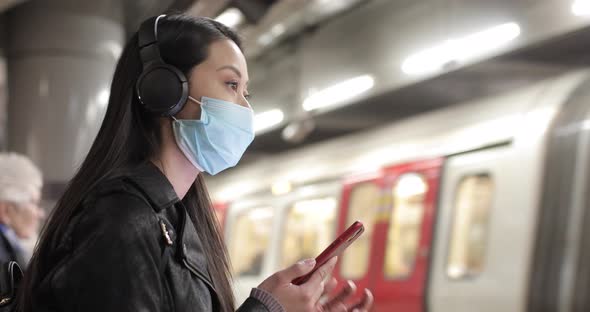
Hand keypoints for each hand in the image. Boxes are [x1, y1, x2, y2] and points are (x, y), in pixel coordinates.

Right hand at [257, 257, 373, 311]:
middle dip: (321, 276)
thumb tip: (313, 261)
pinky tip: (317, 292)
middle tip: (326, 265)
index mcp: (304, 294)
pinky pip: (315, 305)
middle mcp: (309, 305)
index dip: (327, 264)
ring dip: (321, 288)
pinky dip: (317, 298)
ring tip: (330, 281)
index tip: (334, 256)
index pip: (320, 275)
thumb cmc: (267, 295)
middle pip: (320, 286)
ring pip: (318, 296)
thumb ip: (298, 269)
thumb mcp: (280, 277)